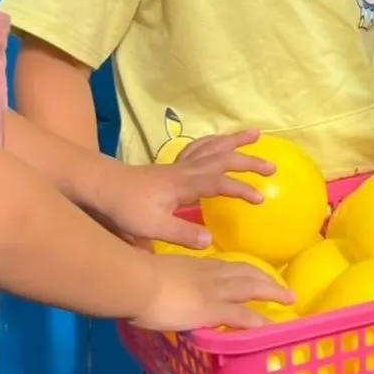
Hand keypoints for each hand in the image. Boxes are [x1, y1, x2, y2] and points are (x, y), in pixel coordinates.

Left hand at [98, 130, 274, 249]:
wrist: (101, 186)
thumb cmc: (125, 208)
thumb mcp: (150, 227)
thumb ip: (180, 232)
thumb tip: (209, 239)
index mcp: (184, 184)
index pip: (219, 182)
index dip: (241, 188)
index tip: (261, 198)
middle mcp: (185, 170)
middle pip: (222, 158)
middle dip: (248, 161)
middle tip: (272, 165)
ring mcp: (179, 165)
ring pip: (212, 147)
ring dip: (234, 141)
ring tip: (255, 134)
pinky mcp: (172, 166)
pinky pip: (200, 148)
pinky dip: (215, 142)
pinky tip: (221, 143)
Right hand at [132, 252, 294, 331]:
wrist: (135, 281)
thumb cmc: (136, 277)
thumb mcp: (154, 274)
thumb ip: (163, 281)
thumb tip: (158, 289)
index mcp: (195, 265)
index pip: (226, 266)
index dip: (243, 270)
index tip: (254, 275)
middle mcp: (210, 274)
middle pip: (246, 272)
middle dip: (265, 278)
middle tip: (282, 287)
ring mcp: (214, 290)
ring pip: (252, 287)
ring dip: (272, 292)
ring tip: (288, 299)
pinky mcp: (212, 309)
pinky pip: (243, 315)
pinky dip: (259, 321)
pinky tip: (272, 328)